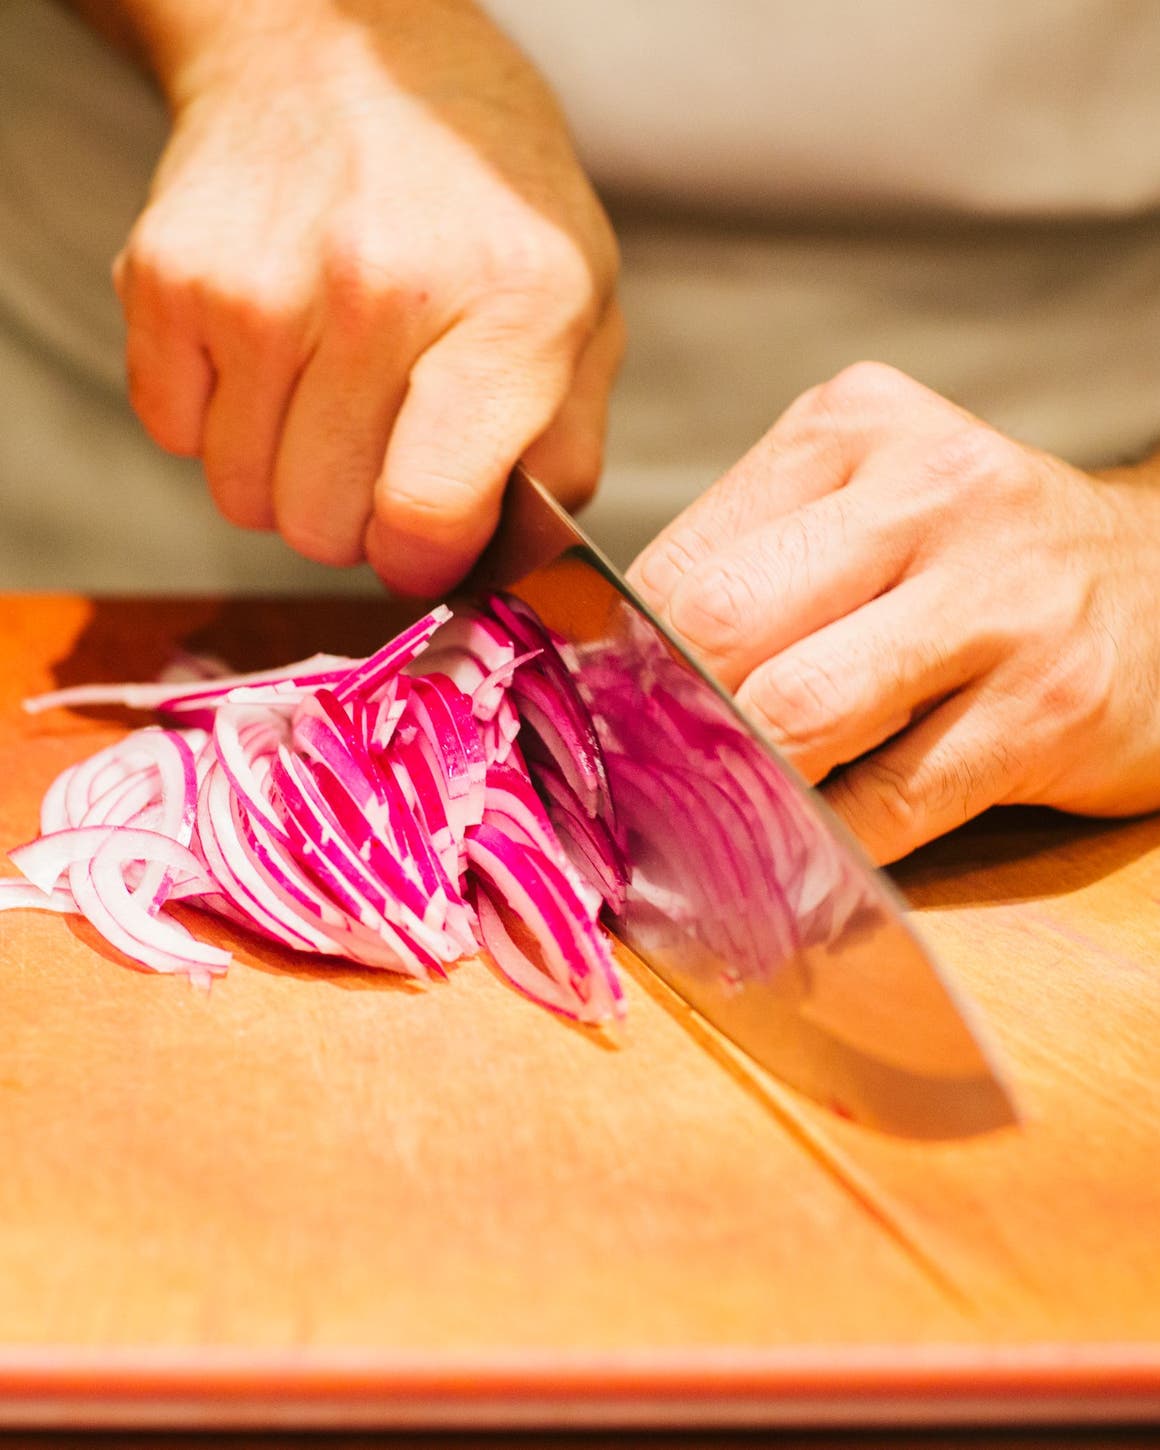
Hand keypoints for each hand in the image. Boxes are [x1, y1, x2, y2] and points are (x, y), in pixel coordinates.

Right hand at [112, 0, 620, 594]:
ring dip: (286, 474)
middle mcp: (379, 291)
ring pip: (246, 498)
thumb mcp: (583, 305)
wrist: (340, 48)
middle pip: (324, 527)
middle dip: (357, 517)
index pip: (427, 514)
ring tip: (328, 390)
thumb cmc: (477, 197)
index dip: (422, 561)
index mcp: (510, 307)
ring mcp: (259, 283)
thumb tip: (507, 561)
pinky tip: (269, 352)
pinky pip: (178, 437)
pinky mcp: (167, 276)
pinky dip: (221, 420)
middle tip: (383, 446)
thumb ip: (563, 448)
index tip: (424, 543)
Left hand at [629, 362, 1159, 862]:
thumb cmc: (977, 560)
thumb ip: (754, 565)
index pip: (683, 558)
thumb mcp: (867, 507)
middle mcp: (928, 492)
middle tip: (639, 772)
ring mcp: (997, 601)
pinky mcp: (1047, 709)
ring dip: (737, 783)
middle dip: (665, 718)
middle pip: (723, 626)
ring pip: (797, 716)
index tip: (599, 716)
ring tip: (716, 806)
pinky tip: (804, 845)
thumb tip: (614, 675)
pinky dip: (824, 841)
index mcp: (853, 428)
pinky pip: (888, 803)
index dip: (621, 655)